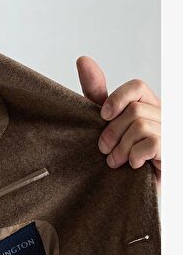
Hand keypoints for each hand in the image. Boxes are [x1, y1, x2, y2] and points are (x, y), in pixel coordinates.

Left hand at [76, 56, 160, 193]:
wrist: (128, 194)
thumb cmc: (119, 157)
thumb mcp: (105, 123)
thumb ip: (97, 95)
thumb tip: (83, 60)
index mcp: (148, 107)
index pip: (137, 86)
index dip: (117, 98)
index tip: (102, 115)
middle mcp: (162, 117)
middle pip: (133, 110)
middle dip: (112, 132)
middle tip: (104, 150)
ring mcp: (169, 134)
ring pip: (140, 126)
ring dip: (120, 148)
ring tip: (115, 162)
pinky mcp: (171, 151)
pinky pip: (152, 143)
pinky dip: (135, 156)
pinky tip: (133, 166)